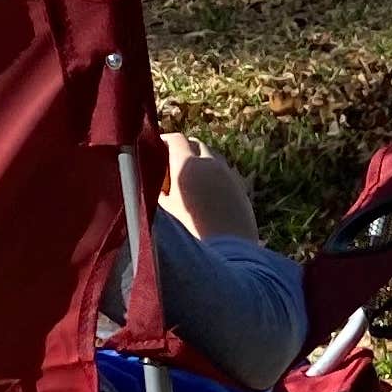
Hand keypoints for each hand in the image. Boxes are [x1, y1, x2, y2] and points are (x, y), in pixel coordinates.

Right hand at [161, 130, 260, 245]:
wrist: (228, 251)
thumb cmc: (189, 231)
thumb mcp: (163, 209)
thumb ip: (155, 189)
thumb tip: (150, 181)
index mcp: (187, 164)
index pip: (176, 139)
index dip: (163, 141)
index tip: (155, 147)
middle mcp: (211, 163)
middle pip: (196, 144)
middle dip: (183, 149)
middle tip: (171, 162)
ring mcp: (229, 174)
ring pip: (213, 157)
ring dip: (201, 161)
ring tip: (190, 178)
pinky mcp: (240, 188)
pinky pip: (225, 173)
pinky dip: (215, 175)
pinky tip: (208, 192)